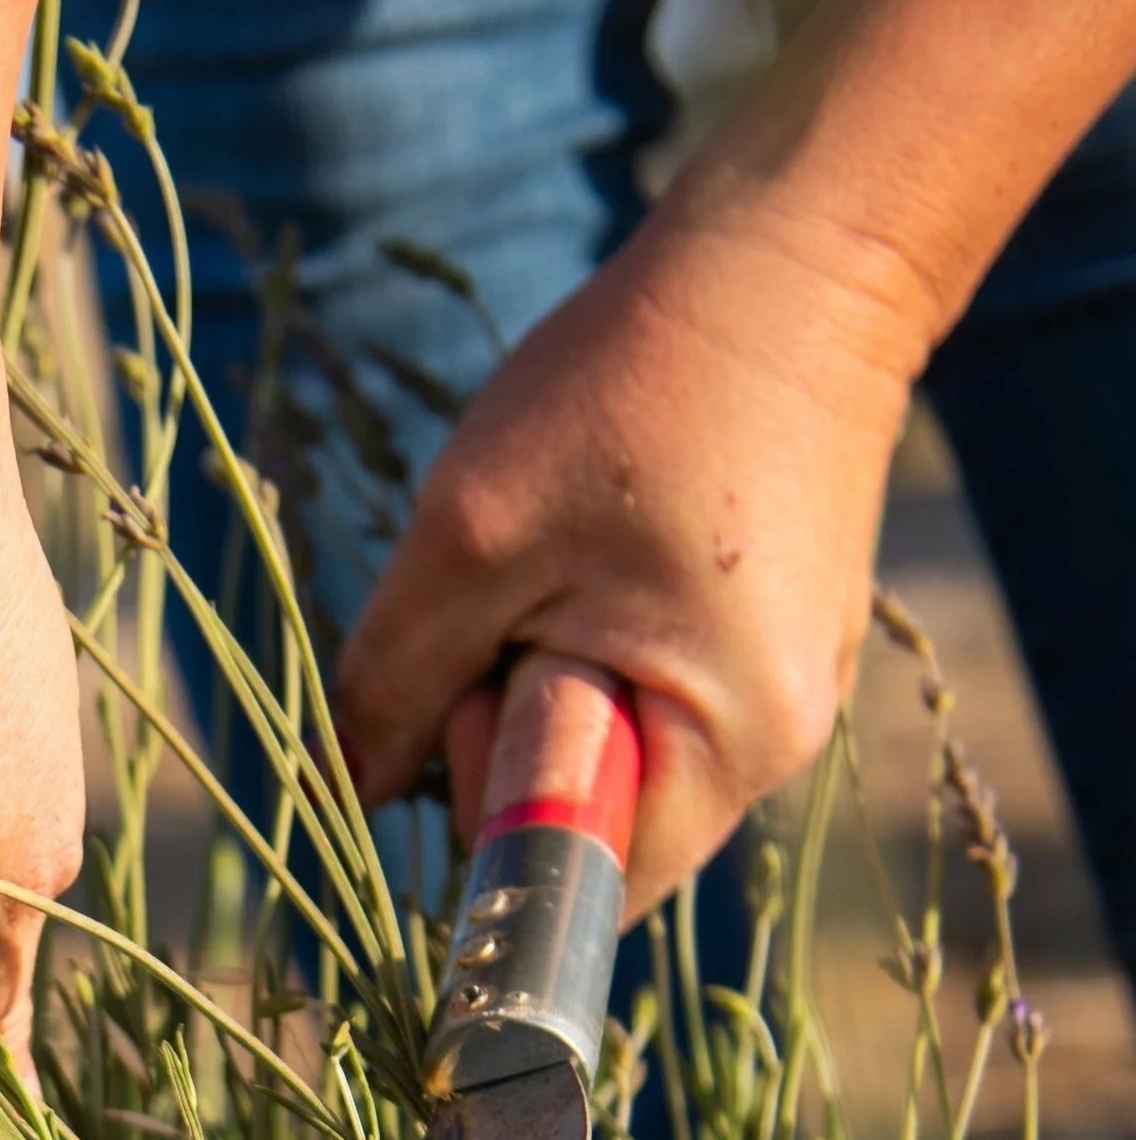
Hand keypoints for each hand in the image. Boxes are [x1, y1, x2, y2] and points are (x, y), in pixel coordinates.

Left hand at [336, 186, 929, 917]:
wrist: (793, 256)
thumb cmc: (631, 389)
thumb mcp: (469, 540)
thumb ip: (395, 682)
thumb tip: (347, 787)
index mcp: (727, 743)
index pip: (579, 883)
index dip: (489, 814)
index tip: (466, 699)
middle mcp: (779, 742)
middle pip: (592, 818)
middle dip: (513, 727)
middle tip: (506, 599)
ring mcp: (785, 686)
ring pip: (611, 742)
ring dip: (543, 670)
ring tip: (553, 557)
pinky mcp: (772, 633)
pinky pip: (650, 684)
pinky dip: (588, 632)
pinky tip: (595, 539)